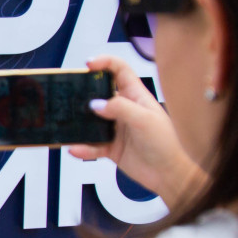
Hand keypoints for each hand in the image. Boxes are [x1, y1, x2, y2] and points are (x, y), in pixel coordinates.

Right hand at [68, 55, 206, 208]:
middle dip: (84, 91)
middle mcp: (124, 109)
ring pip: (91, 120)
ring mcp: (116, 128)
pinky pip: (91, 144)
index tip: (88, 64)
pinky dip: (83, 147)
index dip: (104, 63)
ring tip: (68, 123)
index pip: (119, 71)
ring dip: (79, 122)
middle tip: (70, 93)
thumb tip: (96, 103)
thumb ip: (121, 108)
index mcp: (136, 96)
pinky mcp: (111, 147)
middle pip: (100, 93)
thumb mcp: (145, 119)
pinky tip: (76, 148)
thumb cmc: (167, 144)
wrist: (170, 174)